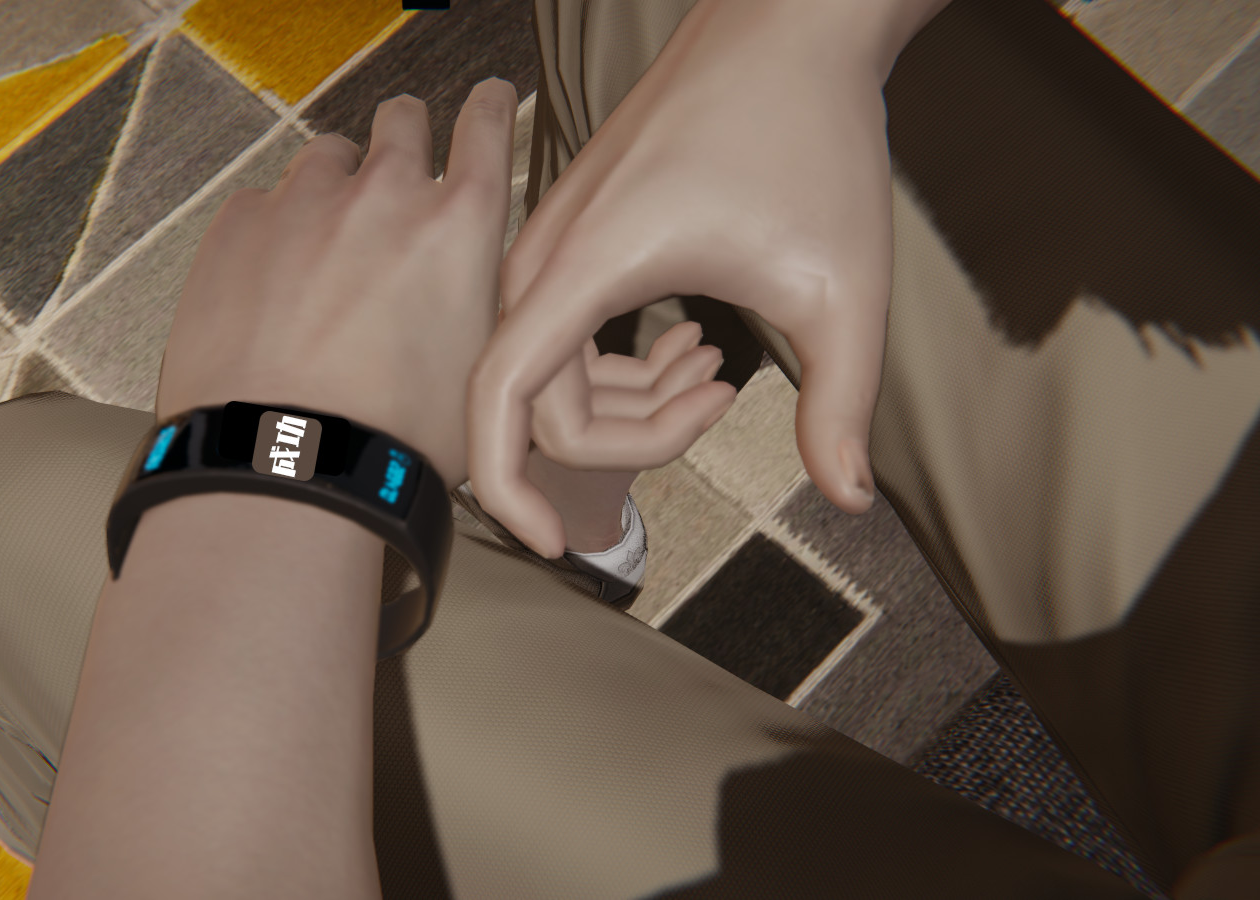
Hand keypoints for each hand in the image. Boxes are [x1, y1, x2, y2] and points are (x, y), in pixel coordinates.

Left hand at [156, 79, 519, 491]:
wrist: (287, 466)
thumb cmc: (393, 441)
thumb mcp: (484, 374)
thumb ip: (482, 304)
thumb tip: (477, 290)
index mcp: (459, 225)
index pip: (489, 124)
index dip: (489, 109)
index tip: (486, 104)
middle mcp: (384, 195)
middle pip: (403, 120)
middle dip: (406, 140)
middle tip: (399, 180)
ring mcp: (304, 203)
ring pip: (328, 157)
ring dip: (336, 187)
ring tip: (328, 249)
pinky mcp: (238, 226)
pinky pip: (263, 203)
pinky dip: (274, 230)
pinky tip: (274, 284)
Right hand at [468, 0, 894, 557]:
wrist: (792, 27)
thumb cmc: (811, 132)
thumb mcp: (842, 288)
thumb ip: (840, 405)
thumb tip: (847, 499)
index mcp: (590, 264)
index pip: (501, 397)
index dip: (511, 487)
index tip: (560, 545)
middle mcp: (548, 251)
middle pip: (536, 399)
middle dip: (625, 439)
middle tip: (723, 406)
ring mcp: (552, 236)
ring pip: (547, 365)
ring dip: (623, 402)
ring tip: (717, 373)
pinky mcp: (571, 229)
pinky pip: (560, 328)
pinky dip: (614, 364)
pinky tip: (690, 345)